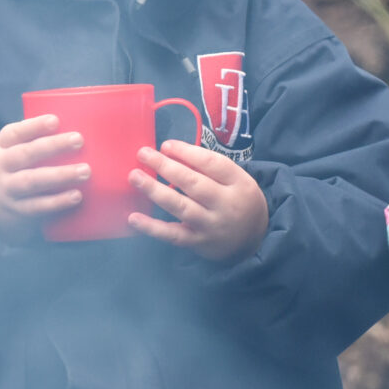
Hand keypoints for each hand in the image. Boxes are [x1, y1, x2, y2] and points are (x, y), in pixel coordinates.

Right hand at [0, 114, 87, 238]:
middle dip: (52, 146)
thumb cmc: (12, 170)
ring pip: (32, 181)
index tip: (55, 120)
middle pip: (24, 154)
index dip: (34, 126)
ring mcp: (7, 190)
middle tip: (78, 139)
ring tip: (85, 170)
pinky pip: (38, 206)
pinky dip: (58, 202)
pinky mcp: (17, 211)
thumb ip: (33, 140)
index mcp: (0, 147)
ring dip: (60, 175)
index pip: (14, 133)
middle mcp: (0, 167)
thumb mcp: (10, 151)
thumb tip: (75, 123)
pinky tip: (76, 195)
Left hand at [128, 139, 269, 260]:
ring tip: (134, 176)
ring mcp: (211, 226)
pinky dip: (152, 228)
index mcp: (238, 183)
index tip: (165, 145)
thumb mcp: (236, 180)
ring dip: (155, 191)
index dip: (187, 152)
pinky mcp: (198, 243)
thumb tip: (171, 152)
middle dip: (166, 166)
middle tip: (143, 154)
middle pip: (194, 183)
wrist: (254, 239)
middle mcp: (226, 205)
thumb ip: (209, 167)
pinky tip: (134, 218)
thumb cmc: (239, 200)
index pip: (212, 163)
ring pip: (181, 207)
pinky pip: (172, 235)